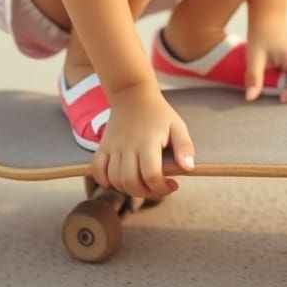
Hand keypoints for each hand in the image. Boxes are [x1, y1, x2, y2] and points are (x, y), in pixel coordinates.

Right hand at [90, 83, 195, 199]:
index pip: (151, 175)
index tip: (172, 185)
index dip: (162, 188)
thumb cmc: (158, 113)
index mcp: (148, 142)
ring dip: (128, 189)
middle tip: (156, 186)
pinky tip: (119, 179)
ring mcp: (113, 147)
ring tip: (141, 181)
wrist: (132, 94)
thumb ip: (185, 147)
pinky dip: (105, 181)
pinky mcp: (103, 147)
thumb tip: (188, 168)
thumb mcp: (177, 125)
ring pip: (115, 180)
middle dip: (146, 192)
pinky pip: (98, 171)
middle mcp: (128, 146)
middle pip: (131, 182)